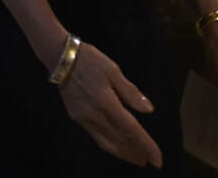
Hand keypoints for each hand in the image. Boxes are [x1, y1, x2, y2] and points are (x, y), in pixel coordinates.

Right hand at [58, 41, 162, 168]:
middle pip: (120, 141)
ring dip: (123, 153)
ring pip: (107, 143)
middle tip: (149, 160)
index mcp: (107, 102)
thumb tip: (148, 109)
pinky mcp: (76, 117)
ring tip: (136, 158)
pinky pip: (96, 137)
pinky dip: (109, 145)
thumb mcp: (113, 70)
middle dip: (136, 153)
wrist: (60, 58)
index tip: (157, 158)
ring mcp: (84, 118)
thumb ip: (130, 92)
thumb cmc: (89, 60)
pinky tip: (116, 144)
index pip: (131, 130)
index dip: (146, 145)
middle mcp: (95, 115)